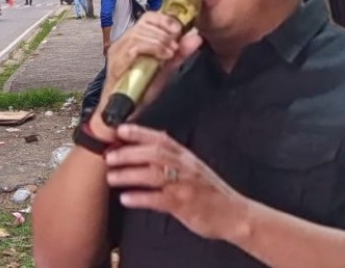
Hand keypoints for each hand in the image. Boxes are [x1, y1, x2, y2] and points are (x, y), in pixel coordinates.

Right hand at [98, 12, 202, 116]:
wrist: (122, 112)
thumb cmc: (140, 91)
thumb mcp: (166, 69)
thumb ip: (180, 54)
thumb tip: (196, 38)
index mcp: (134, 39)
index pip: (148, 17)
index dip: (165, 20)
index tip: (179, 29)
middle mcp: (123, 42)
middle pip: (144, 23)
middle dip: (165, 31)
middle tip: (176, 44)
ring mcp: (118, 52)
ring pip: (139, 33)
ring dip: (160, 40)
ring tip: (171, 52)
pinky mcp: (116, 62)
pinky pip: (134, 47)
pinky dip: (152, 48)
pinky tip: (163, 56)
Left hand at [104, 124, 249, 240]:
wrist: (235, 214)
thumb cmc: (209, 191)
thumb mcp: (192, 168)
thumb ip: (171, 158)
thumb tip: (143, 147)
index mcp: (185, 156)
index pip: (160, 138)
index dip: (139, 132)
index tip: (119, 129)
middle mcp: (185, 167)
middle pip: (154, 154)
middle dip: (129, 153)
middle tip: (109, 157)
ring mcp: (185, 185)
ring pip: (154, 175)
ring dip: (129, 175)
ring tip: (111, 178)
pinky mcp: (184, 205)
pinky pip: (159, 199)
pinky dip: (141, 198)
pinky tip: (126, 198)